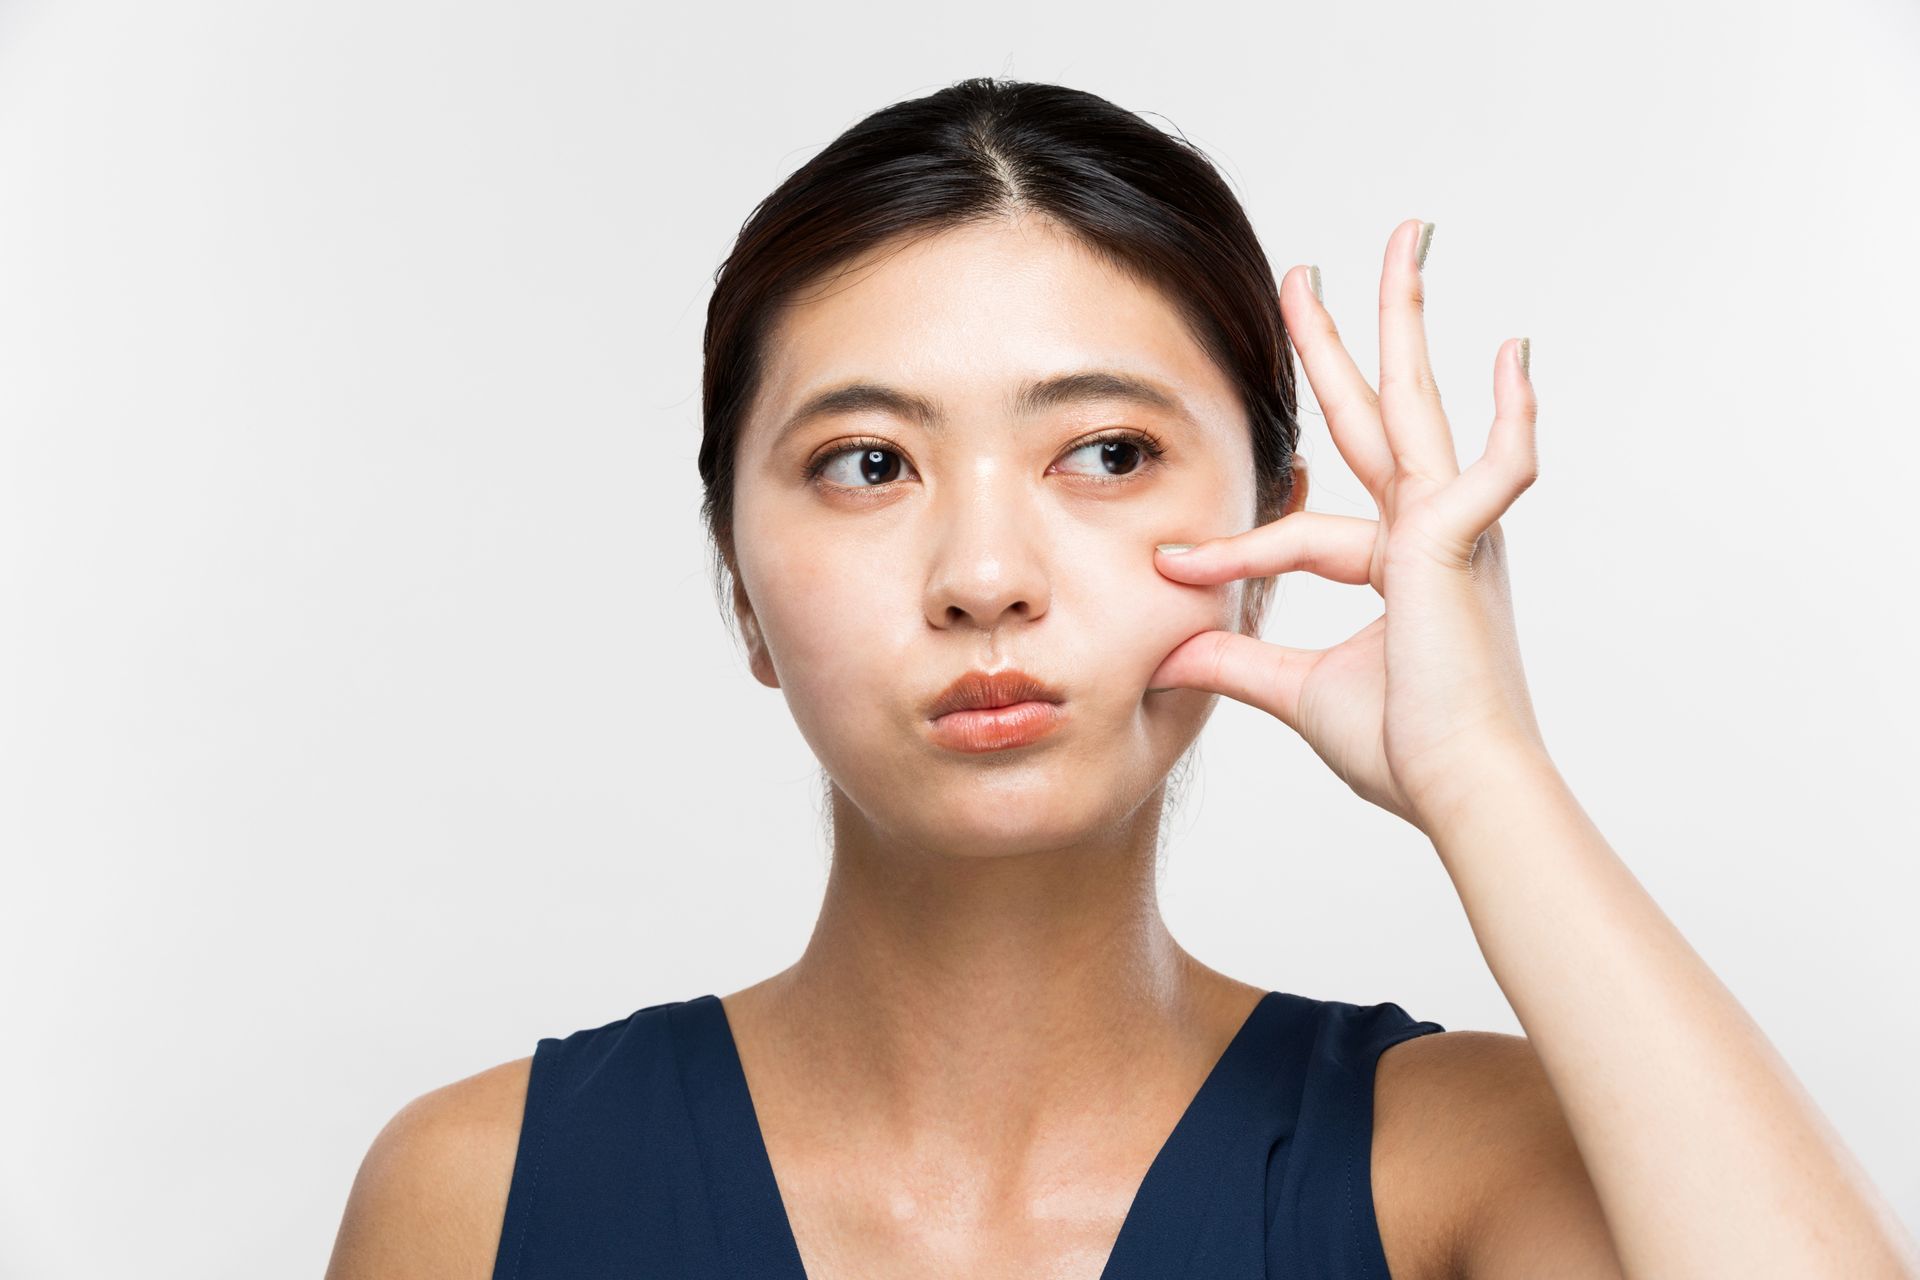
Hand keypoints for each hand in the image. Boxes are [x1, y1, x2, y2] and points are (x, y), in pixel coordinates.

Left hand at [1145, 219, 1547, 834]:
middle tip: (1310, 275)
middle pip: (1375, 416)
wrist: (1457, 791)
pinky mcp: (1463, 540)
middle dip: (1343, 342)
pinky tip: (1514, 354)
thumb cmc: (1404, 751)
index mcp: (1396, 565)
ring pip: (1414, 406)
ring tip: (1402, 244)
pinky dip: (1512, 415)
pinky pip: (1492, 466)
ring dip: (1403, 324)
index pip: (1298, 533)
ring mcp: (1452, 528)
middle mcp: (1429, 532)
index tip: (1169, 559)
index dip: (1232, 546)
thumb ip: (1239, 662)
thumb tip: (1171, 651)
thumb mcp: (1299, 693)